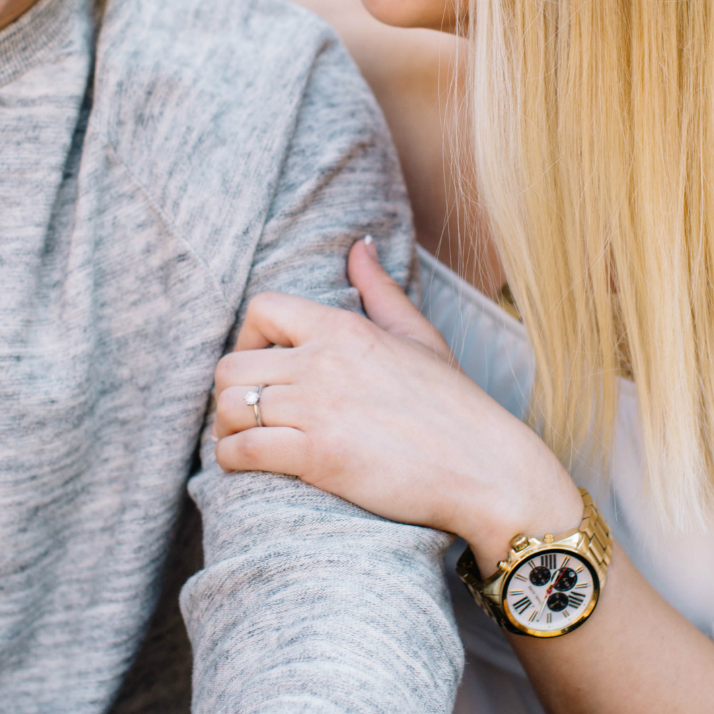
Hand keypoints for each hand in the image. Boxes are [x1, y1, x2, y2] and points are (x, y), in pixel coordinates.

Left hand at [212, 238, 581, 565]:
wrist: (485, 469)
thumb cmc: (456, 407)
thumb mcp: (421, 337)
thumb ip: (380, 290)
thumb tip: (359, 245)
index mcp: (346, 329)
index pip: (261, 309)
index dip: (247, 338)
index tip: (263, 364)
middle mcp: (325, 362)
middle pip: (230, 366)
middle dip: (231, 392)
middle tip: (250, 413)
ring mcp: (318, 409)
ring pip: (228, 409)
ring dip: (227, 430)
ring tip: (248, 440)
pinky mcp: (317, 456)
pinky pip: (240, 452)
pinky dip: (233, 461)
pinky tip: (252, 466)